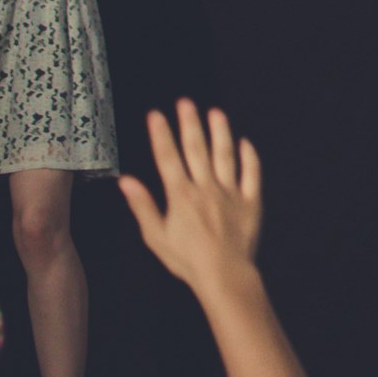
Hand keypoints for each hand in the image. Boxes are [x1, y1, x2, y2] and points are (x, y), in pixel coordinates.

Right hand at [117, 100, 263, 300]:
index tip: (156, 114)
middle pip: (196, 149)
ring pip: (225, 156)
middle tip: (185, 102)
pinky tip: (246, 142)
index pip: (168, 158)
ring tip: (216, 112)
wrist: (224, 274)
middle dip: (189, 124)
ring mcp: (230, 193)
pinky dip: (250, 157)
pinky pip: (252, 175)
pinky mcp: (251, 201)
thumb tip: (125, 180)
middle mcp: (206, 188)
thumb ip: (143, 206)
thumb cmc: (186, 259)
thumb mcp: (156, 236)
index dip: (161, 134)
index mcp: (181, 196)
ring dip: (220, 132)